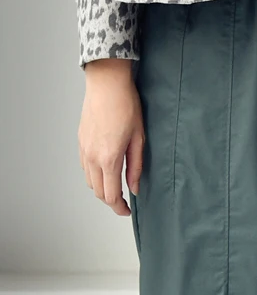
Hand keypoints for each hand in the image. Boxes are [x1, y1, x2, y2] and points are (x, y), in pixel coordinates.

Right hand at [78, 60, 144, 217]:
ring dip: (101, 188)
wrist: (107, 84)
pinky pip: (84, 167)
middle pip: (98, 192)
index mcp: (108, 159)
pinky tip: (105, 169)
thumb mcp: (138, 138)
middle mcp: (92, 157)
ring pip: (89, 181)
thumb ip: (136, 166)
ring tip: (116, 185)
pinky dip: (94, 175)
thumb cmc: (126, 106)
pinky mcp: (80, 142)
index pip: (111, 195)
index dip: (119, 208)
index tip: (127, 210)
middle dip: (111, 200)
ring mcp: (84, 150)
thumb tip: (135, 187)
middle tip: (124, 201)